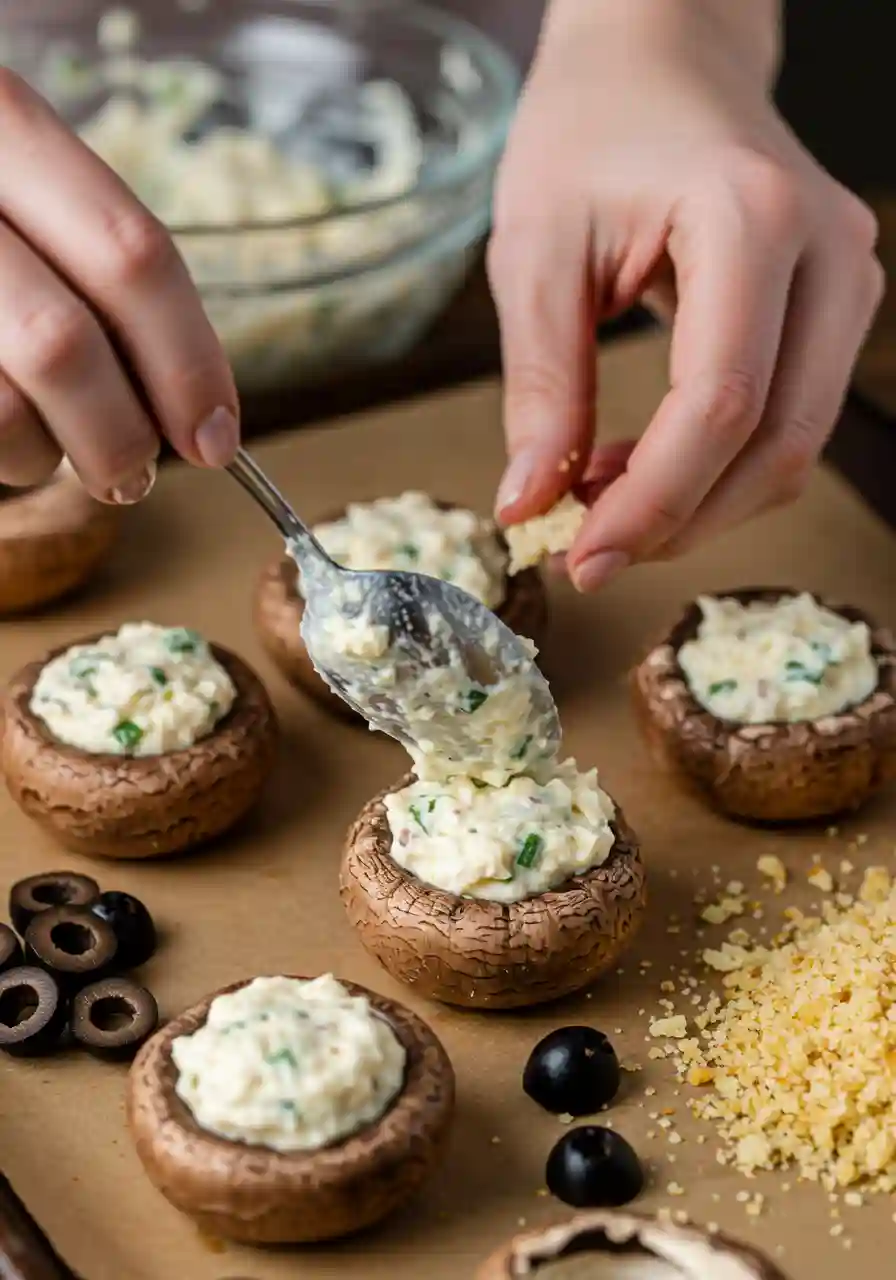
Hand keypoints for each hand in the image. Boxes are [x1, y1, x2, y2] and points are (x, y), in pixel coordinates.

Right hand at [0, 71, 238, 501]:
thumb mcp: (32, 207)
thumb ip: (105, 278)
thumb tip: (204, 419)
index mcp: (6, 121)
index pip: (133, 255)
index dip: (189, 364)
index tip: (218, 438)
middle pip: (63, 344)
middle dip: (120, 435)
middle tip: (137, 476)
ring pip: (1, 409)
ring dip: (44, 456)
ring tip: (46, 449)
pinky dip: (2, 456)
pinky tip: (2, 437)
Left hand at [489, 0, 882, 588]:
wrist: (658, 59)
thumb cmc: (589, 129)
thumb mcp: (535, 252)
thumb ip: (539, 386)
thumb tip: (528, 507)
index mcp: (752, 216)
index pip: (720, 402)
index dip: (653, 501)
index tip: (583, 557)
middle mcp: (828, 251)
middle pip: (777, 441)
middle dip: (679, 520)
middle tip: (588, 552)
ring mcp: (847, 279)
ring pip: (794, 446)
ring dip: (700, 502)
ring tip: (600, 502)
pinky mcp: (835, 306)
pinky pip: (790, 419)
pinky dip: (718, 467)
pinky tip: (641, 467)